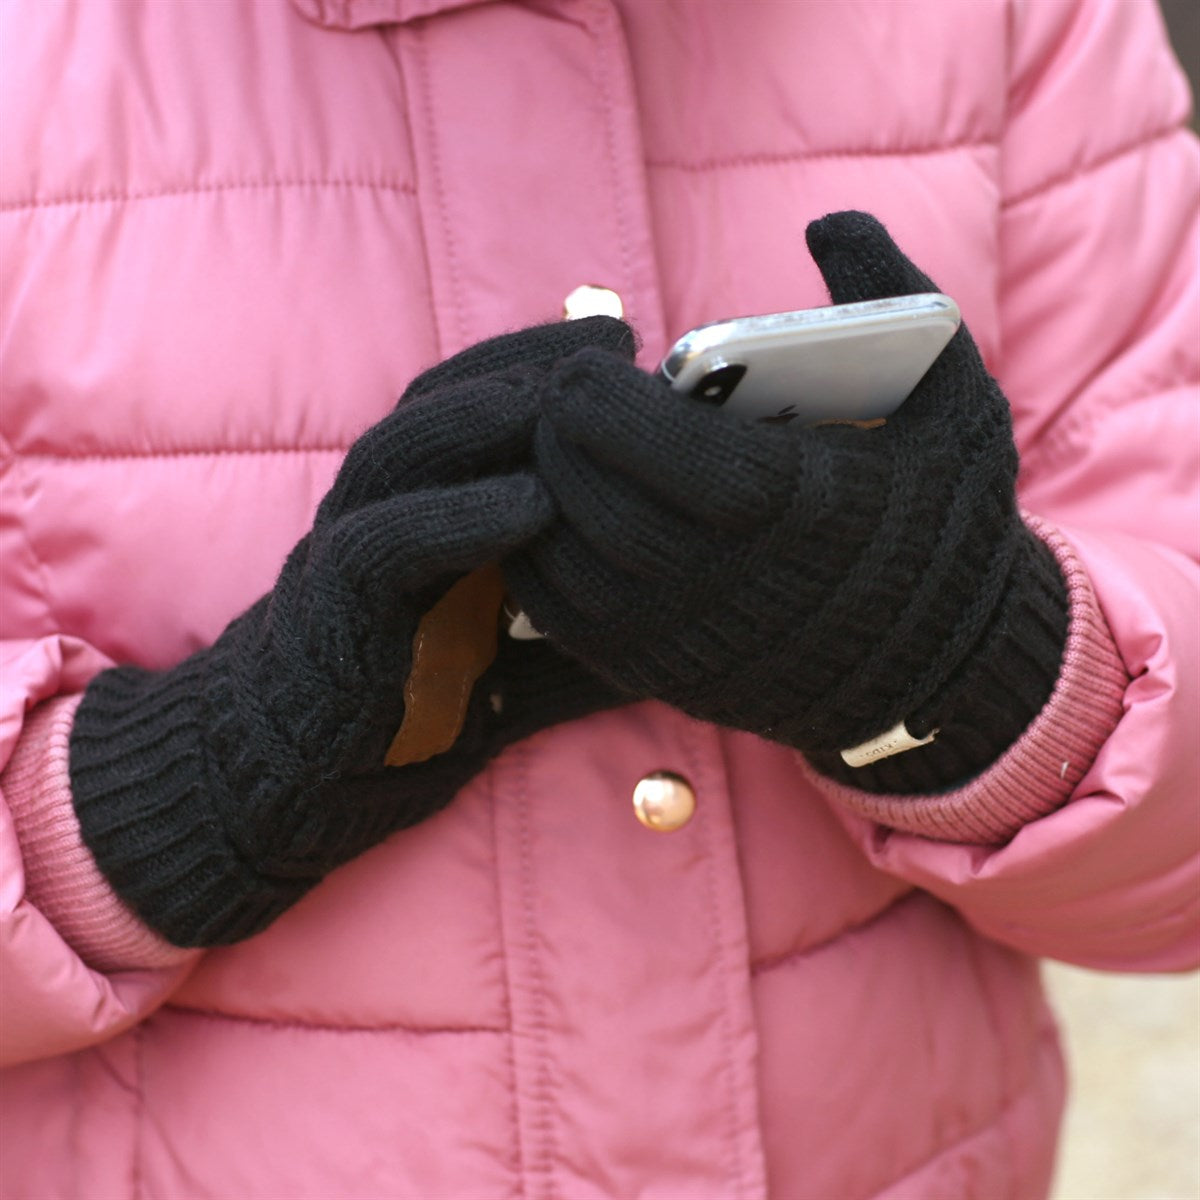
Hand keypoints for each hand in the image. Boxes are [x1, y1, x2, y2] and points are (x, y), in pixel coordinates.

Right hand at [69, 317, 629, 945]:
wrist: (293, 784)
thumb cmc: (409, 713)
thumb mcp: (514, 666)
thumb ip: (577, 638)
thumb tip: (673, 628)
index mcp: (418, 513)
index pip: (471, 410)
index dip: (539, 366)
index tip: (623, 347)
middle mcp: (378, 513)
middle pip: (439, 405)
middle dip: (525, 362)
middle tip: (613, 341)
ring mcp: (347, 555)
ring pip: (402, 454)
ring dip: (485, 416)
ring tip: (569, 396)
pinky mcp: (333, 613)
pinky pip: (385, 546)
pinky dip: (456, 518)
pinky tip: (531, 503)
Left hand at [504, 213, 1067, 792]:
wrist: (938, 665)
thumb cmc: (943, 522)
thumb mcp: (954, 398)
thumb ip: (892, 296)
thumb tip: (826, 222)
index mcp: (799, 506)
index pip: (665, 450)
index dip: (602, 401)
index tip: (585, 364)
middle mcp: (731, 583)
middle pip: (597, 504)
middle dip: (558, 437)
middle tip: (559, 396)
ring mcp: (689, 638)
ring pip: (566, 561)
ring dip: (545, 492)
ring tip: (557, 446)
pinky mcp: (659, 674)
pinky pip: (564, 615)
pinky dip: (542, 556)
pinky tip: (559, 510)